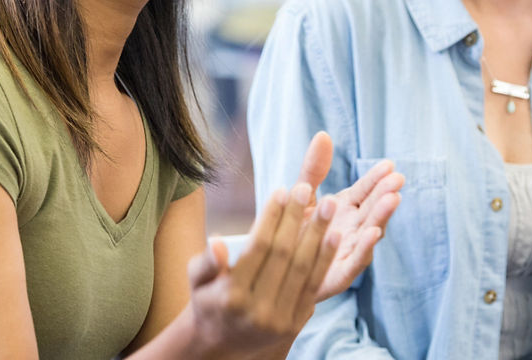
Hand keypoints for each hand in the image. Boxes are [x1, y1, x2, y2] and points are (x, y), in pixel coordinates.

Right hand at [186, 183, 340, 358]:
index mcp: (231, 296)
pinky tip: (335, 235)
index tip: (282, 190)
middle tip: (306, 188)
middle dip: (296, 218)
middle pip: (283, 255)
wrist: (223, 345)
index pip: (257, 248)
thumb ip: (206, 262)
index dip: (271, 217)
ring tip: (329, 204)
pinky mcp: (296, 324)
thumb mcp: (196, 282)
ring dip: (319, 234)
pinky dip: (326, 258)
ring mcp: (280, 320)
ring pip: (303, 269)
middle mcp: (257, 311)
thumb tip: (217, 242)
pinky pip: (314, 284)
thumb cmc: (209, 301)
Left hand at [295, 132, 403, 300]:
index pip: (364, 191)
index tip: (389, 164)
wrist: (270, 269)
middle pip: (371, 210)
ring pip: (368, 235)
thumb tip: (323, 134)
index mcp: (344, 210)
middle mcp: (350, 230)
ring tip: (393, 200)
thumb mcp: (302, 194)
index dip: (376, 179)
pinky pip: (354, 263)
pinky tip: (373, 233)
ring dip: (382, 217)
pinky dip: (365, 248)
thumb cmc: (290, 230)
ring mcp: (347, 253)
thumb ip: (314, 168)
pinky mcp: (337, 275)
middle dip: (385, 195)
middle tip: (397, 179)